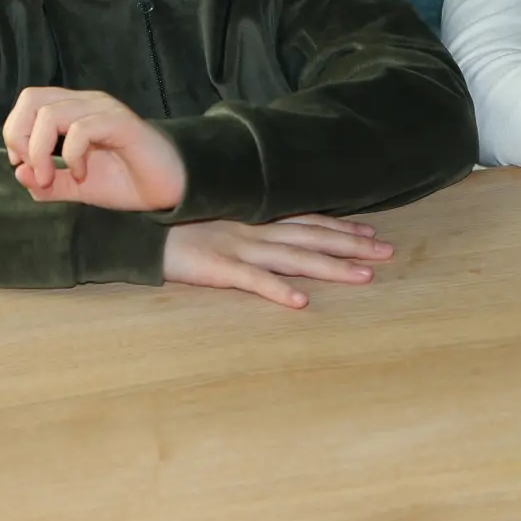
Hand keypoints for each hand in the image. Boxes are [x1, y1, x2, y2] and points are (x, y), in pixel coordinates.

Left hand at [2, 86, 185, 211]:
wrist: (168, 189)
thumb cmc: (127, 181)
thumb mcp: (76, 187)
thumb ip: (47, 182)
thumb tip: (19, 173)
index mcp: (74, 111)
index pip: (29, 101)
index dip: (14, 131)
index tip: (20, 163)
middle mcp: (87, 103)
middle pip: (33, 99)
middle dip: (20, 136)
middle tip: (33, 168)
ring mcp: (105, 110)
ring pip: (52, 114)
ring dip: (41, 151)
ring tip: (51, 178)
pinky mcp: (121, 123)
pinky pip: (82, 129)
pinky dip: (72, 156)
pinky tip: (81, 174)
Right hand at [163, 216, 393, 306]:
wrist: (133, 228)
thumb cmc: (172, 224)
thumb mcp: (215, 217)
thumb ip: (244, 223)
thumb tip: (274, 230)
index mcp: (253, 217)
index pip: (307, 221)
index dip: (341, 227)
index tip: (372, 233)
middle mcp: (253, 229)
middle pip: (312, 237)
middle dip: (351, 245)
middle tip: (387, 253)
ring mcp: (237, 248)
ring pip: (294, 258)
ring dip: (331, 268)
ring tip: (364, 278)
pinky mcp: (216, 267)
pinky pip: (252, 281)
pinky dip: (278, 291)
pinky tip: (301, 303)